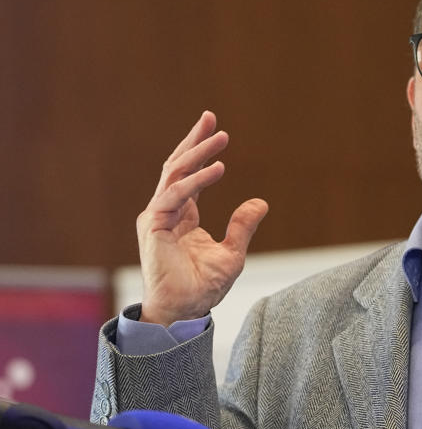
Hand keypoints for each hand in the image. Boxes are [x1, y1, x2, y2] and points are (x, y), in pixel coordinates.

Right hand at [136, 111, 268, 325]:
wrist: (185, 311)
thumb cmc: (203, 287)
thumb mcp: (233, 253)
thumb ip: (242, 226)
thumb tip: (260, 202)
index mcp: (181, 215)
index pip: (188, 174)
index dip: (200, 151)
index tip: (216, 130)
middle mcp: (165, 211)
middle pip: (177, 166)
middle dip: (194, 141)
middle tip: (211, 118)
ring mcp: (157, 217)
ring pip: (175, 174)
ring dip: (198, 153)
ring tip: (221, 138)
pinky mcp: (154, 226)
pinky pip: (175, 195)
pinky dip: (196, 181)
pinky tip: (217, 168)